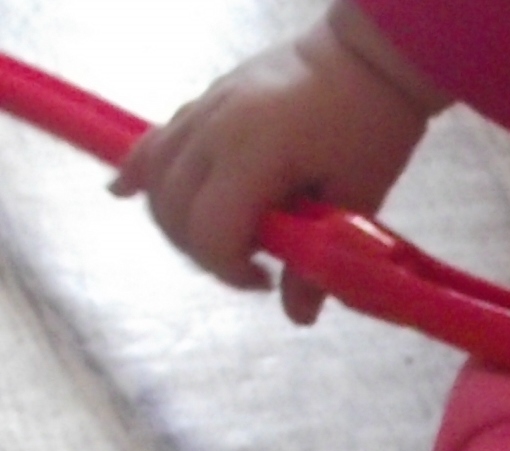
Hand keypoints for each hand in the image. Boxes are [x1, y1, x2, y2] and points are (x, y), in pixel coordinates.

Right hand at [111, 0, 449, 323]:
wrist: (366, 61)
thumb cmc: (371, 126)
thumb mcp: (357, 198)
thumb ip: (319, 257)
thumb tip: (298, 317)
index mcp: (254, 151)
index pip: (209, 229)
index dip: (229, 268)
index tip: (264, 278)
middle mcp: (213, 128)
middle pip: (173, 210)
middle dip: (204, 251)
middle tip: (250, 264)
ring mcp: (201, 111)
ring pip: (155, 180)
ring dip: (177, 221)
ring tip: (221, 238)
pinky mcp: (199, 103)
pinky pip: (153, 143)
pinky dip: (141, 173)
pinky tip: (124, 194)